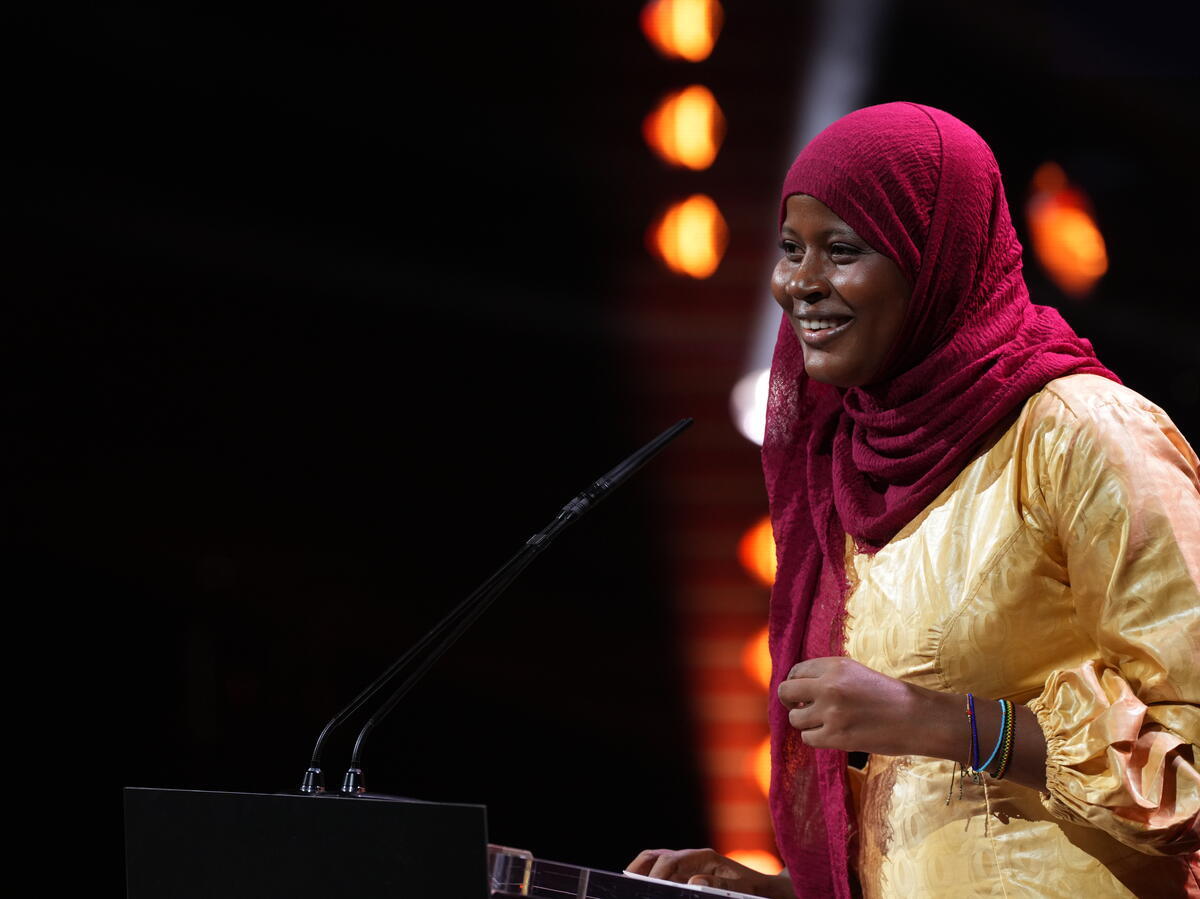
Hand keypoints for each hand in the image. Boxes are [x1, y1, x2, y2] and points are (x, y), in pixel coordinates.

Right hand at [625, 849, 794, 898]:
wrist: (763, 889)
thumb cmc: (753, 889)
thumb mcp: (741, 889)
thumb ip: (720, 884)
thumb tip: (694, 881)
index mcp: (703, 857)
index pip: (672, 860)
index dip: (659, 873)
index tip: (651, 886)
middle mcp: (691, 858)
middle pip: (656, 856)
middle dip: (640, 868)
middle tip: (629, 884)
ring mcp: (685, 866)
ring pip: (654, 861)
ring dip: (640, 871)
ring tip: (628, 885)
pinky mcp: (684, 875)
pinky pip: (660, 873)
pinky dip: (648, 878)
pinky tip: (643, 890)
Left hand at [777, 657, 942, 756]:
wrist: (916, 718)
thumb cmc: (891, 695)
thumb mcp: (858, 672)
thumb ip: (830, 676)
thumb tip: (801, 687)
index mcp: (835, 666)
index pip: (796, 671)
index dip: (795, 683)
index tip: (800, 692)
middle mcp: (828, 686)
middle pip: (785, 691)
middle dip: (788, 701)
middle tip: (799, 708)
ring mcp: (830, 712)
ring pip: (795, 718)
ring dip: (805, 722)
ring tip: (822, 723)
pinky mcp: (836, 736)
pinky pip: (807, 738)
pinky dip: (815, 738)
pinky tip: (829, 735)